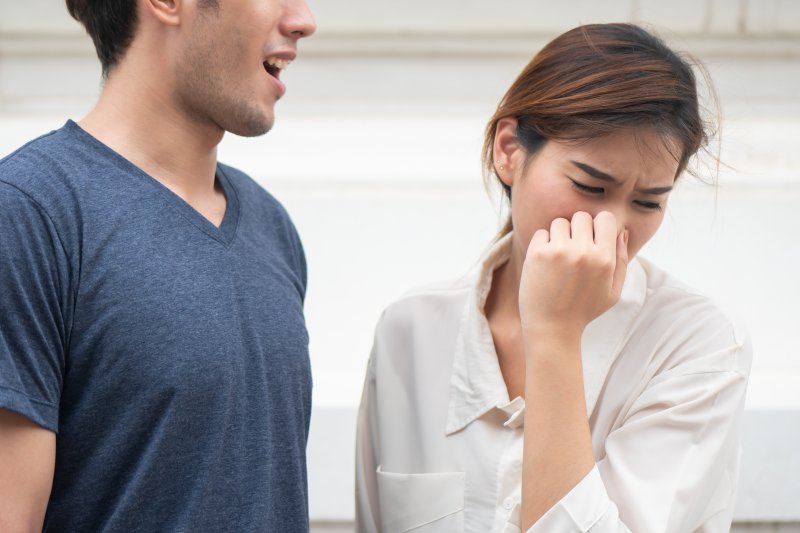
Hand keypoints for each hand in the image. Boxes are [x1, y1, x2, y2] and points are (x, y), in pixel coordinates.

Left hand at [518, 211, 628, 338]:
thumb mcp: (612, 291)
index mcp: (604, 259)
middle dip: (578, 230)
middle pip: (581, 217)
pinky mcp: (537, 254)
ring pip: (560, 222)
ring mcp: (559, 251)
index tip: (592, 239)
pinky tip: (545, 263)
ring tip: (558, 258)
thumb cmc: (583, 310)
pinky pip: (541, 233)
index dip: (598, 226)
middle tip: (573, 251)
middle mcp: (583, 252)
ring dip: (559, 236)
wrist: (552, 328)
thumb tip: (622, 232)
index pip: (606, 218)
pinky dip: (542, 244)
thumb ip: (620, 260)